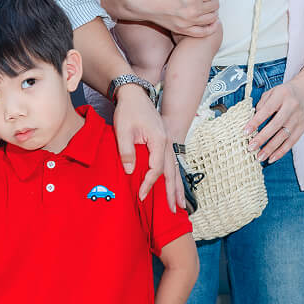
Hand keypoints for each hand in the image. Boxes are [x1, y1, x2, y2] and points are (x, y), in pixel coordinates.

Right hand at [104, 0, 218, 37]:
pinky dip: (211, 28)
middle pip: (215, 5)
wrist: (145, 1)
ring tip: (207, 6)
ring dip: (213, 11)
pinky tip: (212, 22)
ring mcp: (188, 22)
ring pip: (212, 18)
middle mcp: (193, 10)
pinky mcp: (183, 30)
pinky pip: (204, 32)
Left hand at [113, 83, 184, 210]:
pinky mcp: (164, 141)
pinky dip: (174, 177)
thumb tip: (129, 172)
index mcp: (159, 140)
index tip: (142, 195)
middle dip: (173, 192)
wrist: (134, 94)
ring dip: (177, 187)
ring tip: (181, 205)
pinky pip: (171, 163)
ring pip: (175, 168)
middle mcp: (167, 142)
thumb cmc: (128, 111)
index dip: (149, 183)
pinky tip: (174, 186)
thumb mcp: (123, 130)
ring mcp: (167, 142)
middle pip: (172, 171)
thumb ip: (127, 152)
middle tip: (174, 210)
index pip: (156, 168)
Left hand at [245, 70, 303, 163]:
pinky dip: (281, 151)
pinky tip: (272, 157)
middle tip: (251, 147)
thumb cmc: (285, 93)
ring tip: (259, 156)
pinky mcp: (303, 127)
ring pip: (284, 136)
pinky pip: (291, 142)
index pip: (266, 110)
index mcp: (282, 95)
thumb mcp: (272, 92)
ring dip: (271, 148)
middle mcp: (292, 107)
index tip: (245, 132)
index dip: (255, 122)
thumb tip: (253, 120)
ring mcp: (298, 118)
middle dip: (262, 138)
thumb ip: (262, 104)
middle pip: (276, 125)